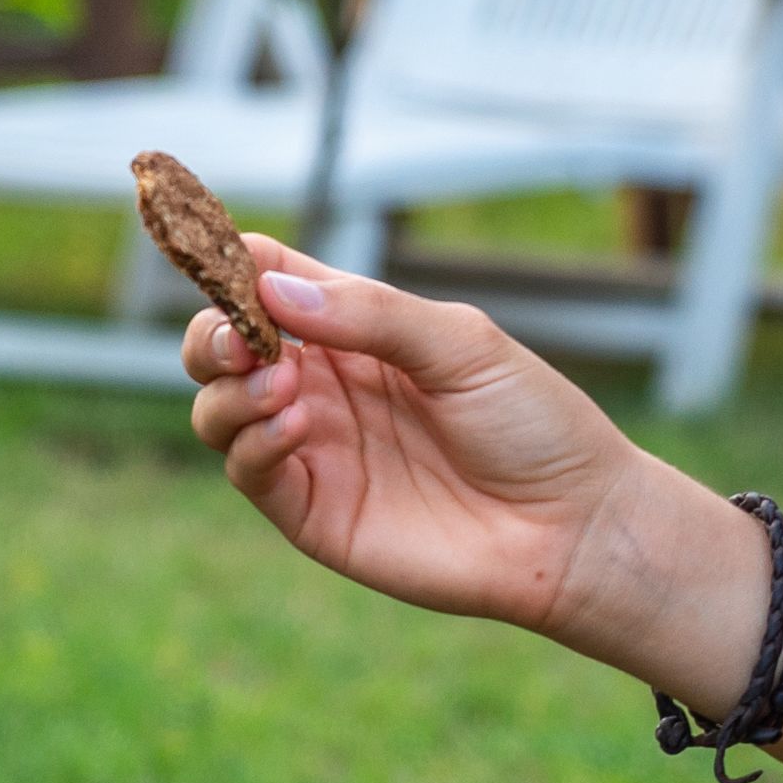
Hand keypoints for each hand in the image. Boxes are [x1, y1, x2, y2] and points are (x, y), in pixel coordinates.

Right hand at [185, 245, 667, 653]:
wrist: (571, 526)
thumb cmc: (533, 424)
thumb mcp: (461, 344)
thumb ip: (370, 314)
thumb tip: (271, 291)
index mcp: (357, 330)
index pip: (268, 279)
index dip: (231, 262)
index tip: (216, 255)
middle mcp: (324, 384)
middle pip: (221, 345)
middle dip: (211, 333)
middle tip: (241, 337)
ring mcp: (314, 449)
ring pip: (219, 408)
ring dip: (230, 389)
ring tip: (284, 385)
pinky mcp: (313, 513)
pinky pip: (248, 471)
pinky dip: (253, 441)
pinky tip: (297, 424)